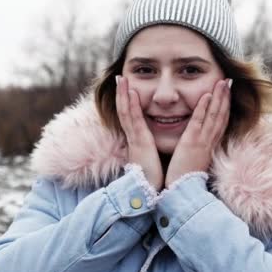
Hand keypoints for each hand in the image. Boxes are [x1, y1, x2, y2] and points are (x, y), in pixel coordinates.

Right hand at [115, 75, 163, 189]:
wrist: (149, 194)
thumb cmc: (152, 178)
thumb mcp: (151, 159)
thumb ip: (150, 151)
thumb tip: (152, 147)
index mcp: (138, 141)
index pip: (130, 117)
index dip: (126, 102)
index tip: (126, 88)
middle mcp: (134, 137)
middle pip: (125, 110)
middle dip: (122, 93)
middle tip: (119, 77)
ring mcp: (135, 139)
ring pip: (126, 112)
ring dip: (123, 94)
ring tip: (121, 79)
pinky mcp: (140, 142)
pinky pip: (135, 120)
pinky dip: (131, 106)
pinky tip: (131, 93)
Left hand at [165, 79, 231, 187]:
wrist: (182, 193)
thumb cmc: (185, 179)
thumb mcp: (196, 161)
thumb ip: (199, 151)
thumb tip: (199, 145)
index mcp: (210, 146)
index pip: (220, 122)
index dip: (225, 107)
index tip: (227, 93)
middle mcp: (209, 142)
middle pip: (221, 115)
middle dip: (226, 98)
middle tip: (229, 81)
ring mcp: (202, 141)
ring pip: (214, 116)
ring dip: (219, 98)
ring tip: (223, 82)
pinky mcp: (191, 143)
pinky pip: (199, 122)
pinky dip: (203, 108)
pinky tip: (207, 95)